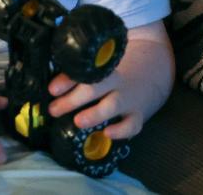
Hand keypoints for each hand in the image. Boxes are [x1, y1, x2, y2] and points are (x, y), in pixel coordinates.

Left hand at [47, 22, 174, 140]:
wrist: (152, 71)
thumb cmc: (112, 73)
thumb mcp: (97, 69)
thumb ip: (76, 74)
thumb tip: (51, 86)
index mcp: (102, 68)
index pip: (83, 73)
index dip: (66, 81)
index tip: (51, 89)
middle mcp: (115, 82)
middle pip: (94, 89)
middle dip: (72, 100)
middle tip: (54, 109)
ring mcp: (128, 99)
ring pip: (112, 106)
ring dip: (95, 114)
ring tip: (78, 121)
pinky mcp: (138, 115)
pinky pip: (132, 125)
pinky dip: (121, 131)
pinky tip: (107, 133)